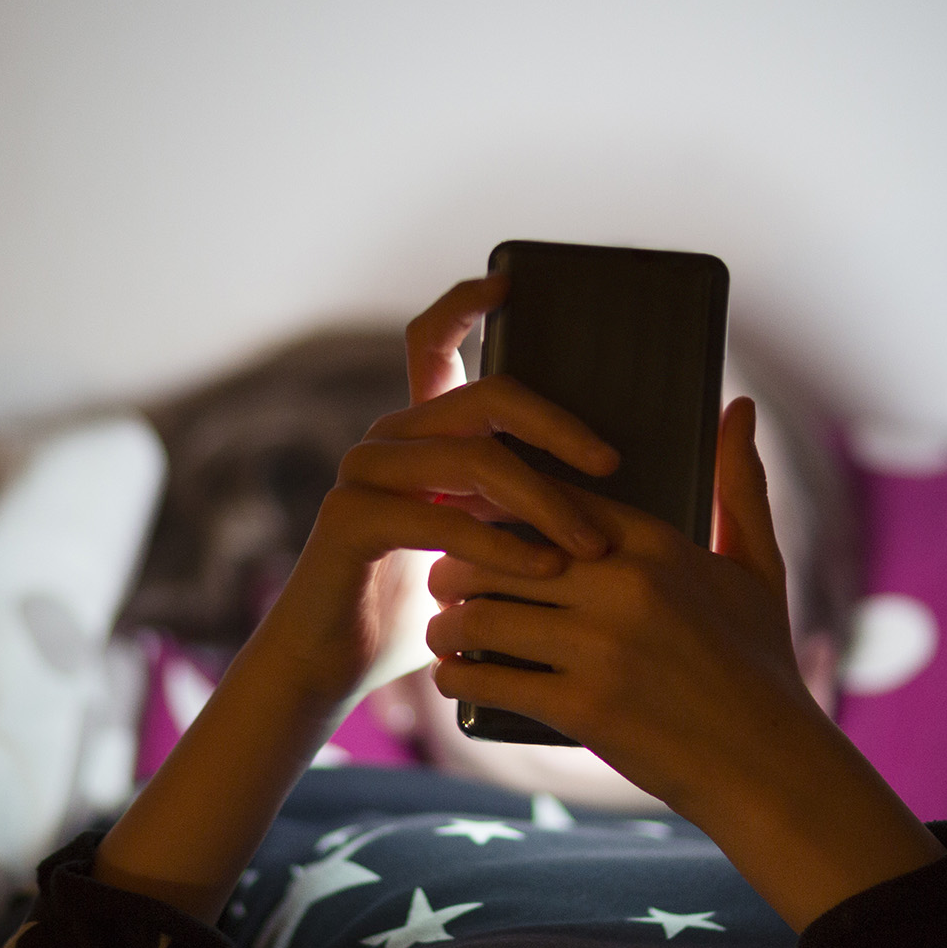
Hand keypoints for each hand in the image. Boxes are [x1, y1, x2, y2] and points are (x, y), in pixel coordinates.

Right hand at [253, 275, 618, 707]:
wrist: (333, 665)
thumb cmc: (418, 611)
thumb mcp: (481, 550)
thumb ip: (518, 511)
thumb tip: (608, 490)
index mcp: (419, 436)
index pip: (432, 344)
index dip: (465, 304)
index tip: (509, 282)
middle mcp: (388, 440)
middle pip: (486, 398)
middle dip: (559, 427)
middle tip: (613, 464)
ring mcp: (364, 474)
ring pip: (474, 458)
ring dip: (546, 500)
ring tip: (593, 545)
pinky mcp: (350, 519)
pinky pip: (441, 518)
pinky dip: (502, 544)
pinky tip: (543, 567)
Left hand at [425, 396, 939, 929]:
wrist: (771, 767)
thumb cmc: (762, 667)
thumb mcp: (758, 569)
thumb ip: (740, 485)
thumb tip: (740, 405)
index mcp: (658, 546)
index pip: (549, 500)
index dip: (500, 508)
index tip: (473, 518)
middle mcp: (625, 587)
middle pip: (499, 552)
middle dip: (459, 566)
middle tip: (443, 578)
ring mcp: (601, 647)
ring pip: (483, 613)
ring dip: (449, 622)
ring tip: (443, 628)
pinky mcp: (583, 706)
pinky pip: (489, 676)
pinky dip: (458, 676)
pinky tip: (452, 675)